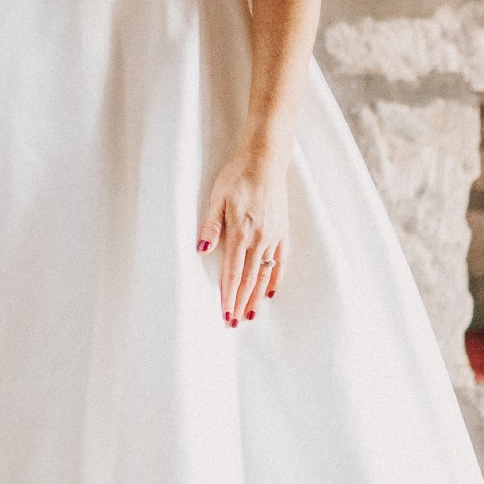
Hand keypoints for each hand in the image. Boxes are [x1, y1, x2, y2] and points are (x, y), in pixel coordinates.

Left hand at [197, 140, 287, 325]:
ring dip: (256, 296)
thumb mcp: (217, 198)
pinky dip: (274, 278)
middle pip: (249, 280)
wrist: (265, 160)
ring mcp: (273, 236)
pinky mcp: (282, 231)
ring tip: (251, 314)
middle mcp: (260, 239)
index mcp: (241, 233)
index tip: (225, 314)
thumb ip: (210, 227)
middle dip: (241, 303)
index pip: (233, 274)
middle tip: (235, 323)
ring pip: (265, 274)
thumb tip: (202, 251)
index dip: (228, 296)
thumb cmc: (237, 176)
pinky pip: (280, 261)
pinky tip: (269, 291)